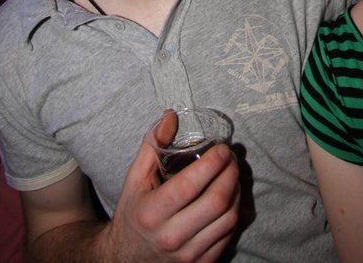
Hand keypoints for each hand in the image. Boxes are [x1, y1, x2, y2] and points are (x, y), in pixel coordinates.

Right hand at [102, 130, 239, 262]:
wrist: (125, 258)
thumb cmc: (133, 213)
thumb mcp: (134, 179)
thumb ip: (152, 145)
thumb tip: (171, 115)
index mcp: (152, 213)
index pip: (190, 185)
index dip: (212, 163)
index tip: (222, 148)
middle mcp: (170, 237)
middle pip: (216, 201)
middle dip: (230, 174)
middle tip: (232, 158)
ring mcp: (187, 255)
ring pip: (227, 219)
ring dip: (237, 191)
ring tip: (232, 174)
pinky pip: (228, 236)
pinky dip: (234, 212)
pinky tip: (230, 197)